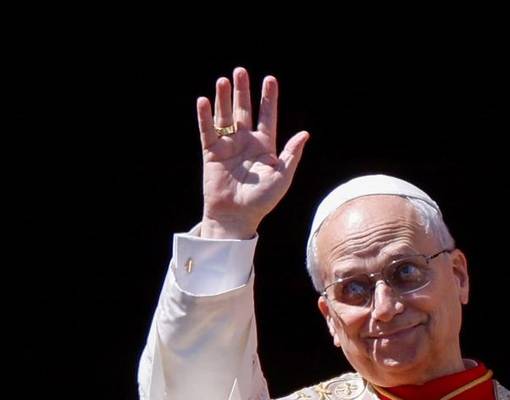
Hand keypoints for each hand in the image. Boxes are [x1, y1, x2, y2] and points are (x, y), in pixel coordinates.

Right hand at [197, 68, 308, 238]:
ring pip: (225, 116)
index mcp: (264, 147)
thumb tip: (304, 134)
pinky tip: (204, 101)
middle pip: (244, 111)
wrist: (236, 217)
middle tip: (240, 71)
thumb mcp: (281, 177)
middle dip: (243, 91)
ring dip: (224, 99)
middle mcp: (245, 143)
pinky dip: (205, 117)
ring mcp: (228, 146)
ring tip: (223, 80)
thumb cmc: (261, 201)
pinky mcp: (211, 153)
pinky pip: (207, 131)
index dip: (268, 99)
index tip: (270, 79)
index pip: (267, 117)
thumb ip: (291, 154)